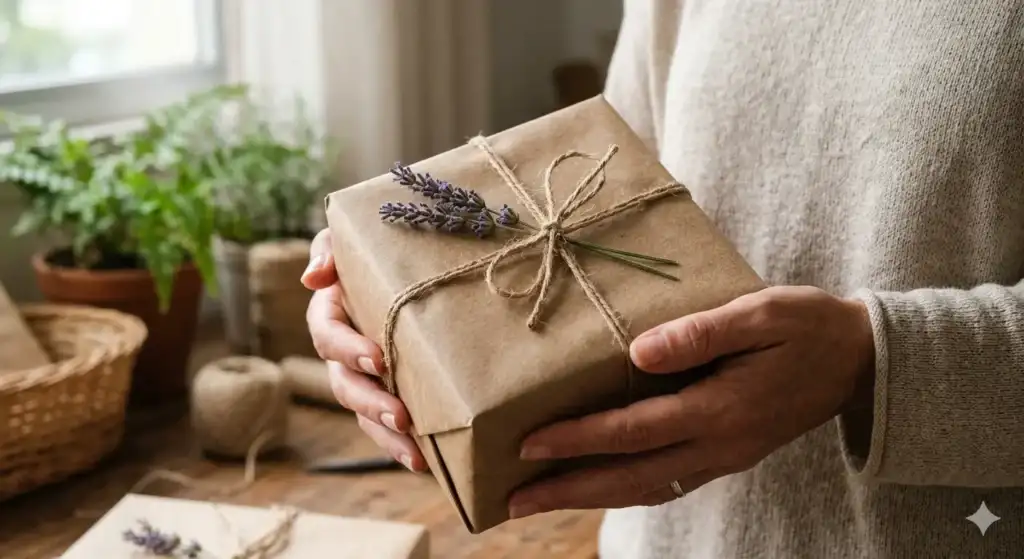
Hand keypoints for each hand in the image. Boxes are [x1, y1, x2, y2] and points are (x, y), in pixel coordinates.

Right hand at [302, 229, 427, 471]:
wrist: (408, 258)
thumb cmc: (375, 245)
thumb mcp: (350, 238)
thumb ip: (329, 250)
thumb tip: (313, 278)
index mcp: (331, 313)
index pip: (328, 334)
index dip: (347, 348)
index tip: (377, 359)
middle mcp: (343, 350)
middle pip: (345, 384)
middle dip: (371, 402)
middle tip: (401, 417)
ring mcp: (364, 375)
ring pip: (364, 413)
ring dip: (386, 436)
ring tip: (415, 453)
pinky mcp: (389, 390)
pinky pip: (387, 426)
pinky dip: (402, 446)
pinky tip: (425, 461)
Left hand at [507, 286, 875, 518]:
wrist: (861, 362)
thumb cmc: (808, 327)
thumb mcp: (761, 313)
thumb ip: (700, 333)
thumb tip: (638, 351)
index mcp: (721, 409)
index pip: (633, 431)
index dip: (578, 440)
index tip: (528, 444)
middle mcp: (718, 445)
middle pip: (630, 478)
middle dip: (568, 490)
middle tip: (512, 499)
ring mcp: (724, 456)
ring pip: (646, 488)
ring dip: (591, 497)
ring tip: (541, 500)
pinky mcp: (728, 455)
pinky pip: (667, 482)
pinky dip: (626, 489)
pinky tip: (599, 485)